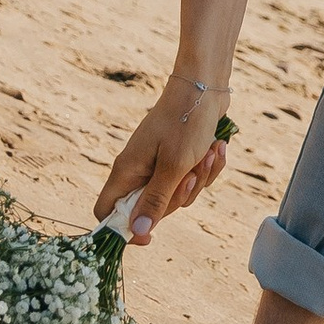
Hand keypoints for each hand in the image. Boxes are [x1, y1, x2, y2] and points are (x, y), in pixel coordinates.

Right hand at [96, 75, 231, 242]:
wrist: (205, 87)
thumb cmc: (186, 122)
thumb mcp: (174, 167)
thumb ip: (155, 200)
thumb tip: (137, 232)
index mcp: (127, 171)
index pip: (107, 212)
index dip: (122, 230)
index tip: (150, 237)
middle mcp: (138, 170)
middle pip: (150, 209)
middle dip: (178, 197)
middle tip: (191, 175)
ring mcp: (158, 163)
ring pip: (176, 194)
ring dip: (199, 178)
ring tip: (207, 154)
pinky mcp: (178, 157)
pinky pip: (191, 178)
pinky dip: (206, 167)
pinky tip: (215, 149)